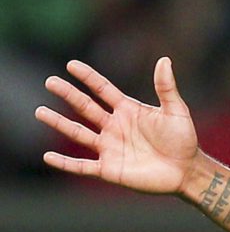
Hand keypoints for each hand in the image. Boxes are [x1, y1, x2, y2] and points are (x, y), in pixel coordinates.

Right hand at [35, 57, 201, 194]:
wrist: (188, 171)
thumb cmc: (184, 140)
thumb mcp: (176, 111)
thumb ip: (166, 88)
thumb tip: (164, 60)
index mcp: (128, 110)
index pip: (102, 90)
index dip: (88, 77)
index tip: (71, 65)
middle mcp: (114, 127)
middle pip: (85, 107)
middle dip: (68, 94)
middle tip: (50, 82)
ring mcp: (110, 148)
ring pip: (78, 133)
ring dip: (59, 123)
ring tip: (40, 112)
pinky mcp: (110, 169)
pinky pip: (83, 166)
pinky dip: (65, 163)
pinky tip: (48, 158)